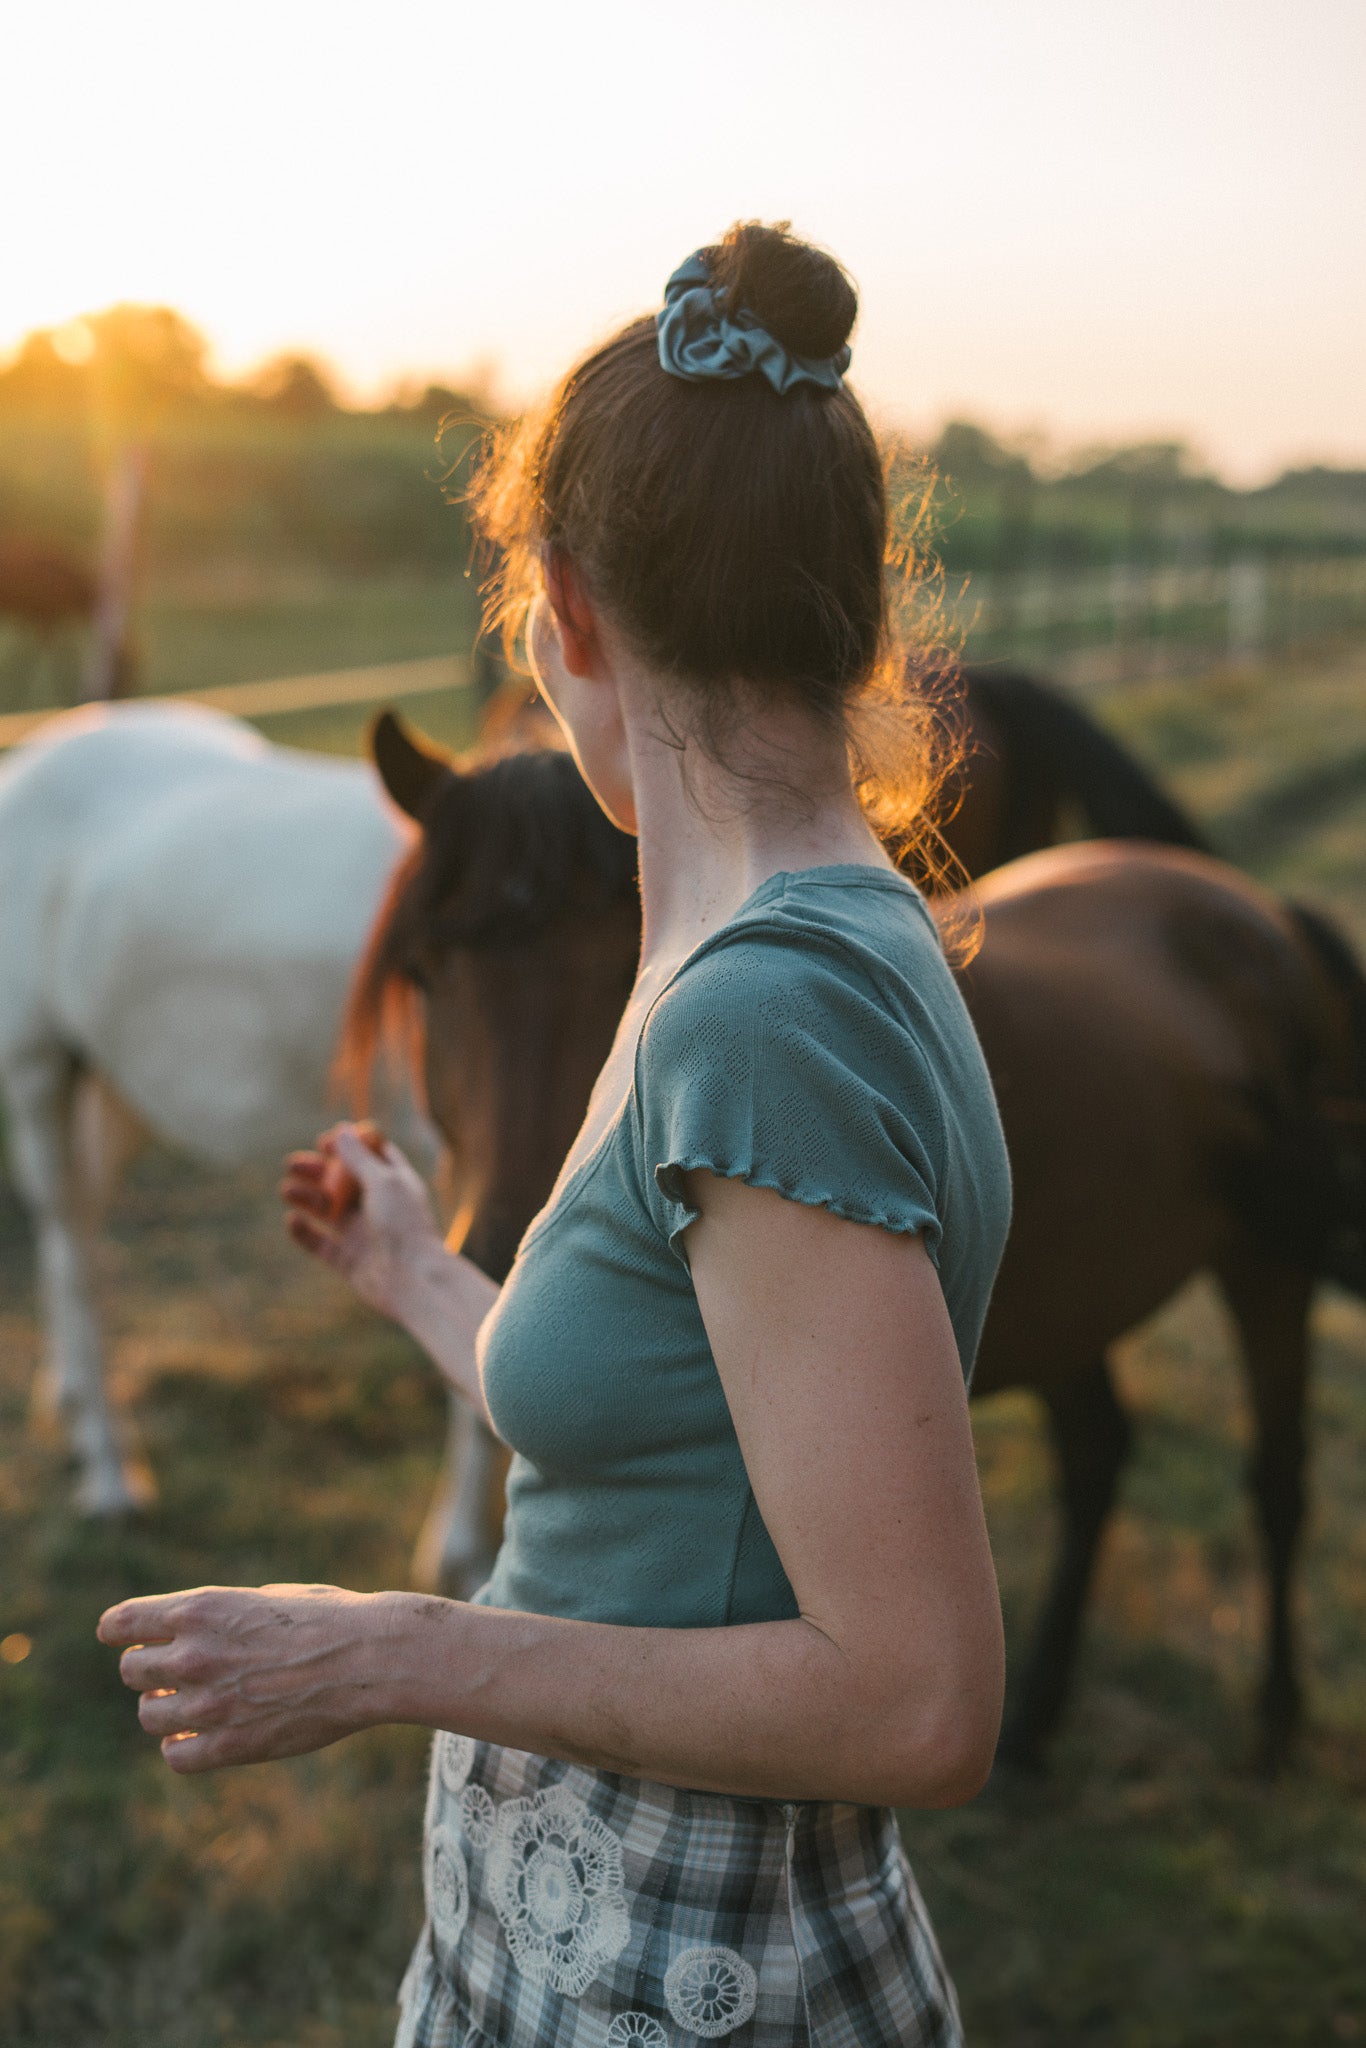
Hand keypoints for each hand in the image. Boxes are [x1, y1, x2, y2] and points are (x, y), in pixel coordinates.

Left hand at [97, 1583, 397, 1770]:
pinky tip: (202, 1737)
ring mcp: (209, 1703)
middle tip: (174, 1674)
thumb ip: (220, 1616)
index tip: (122, 1638)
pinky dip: (183, 1748)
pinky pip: (176, 1756)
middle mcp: (194, 1655)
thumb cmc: (329, 1618)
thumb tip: (189, 1634)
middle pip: (131, 1671)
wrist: (370, 1658)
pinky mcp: (230, 1745)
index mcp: (202, 1609)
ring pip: (149, 1716)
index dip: (118, 1632)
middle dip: (149, 1671)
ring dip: (164, 1710)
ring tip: (192, 1706)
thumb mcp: (265, 1597)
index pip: (121, 1623)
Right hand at [281, 1124, 445, 1324]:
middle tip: (292, 1163)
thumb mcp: (383, 1182)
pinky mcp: (349, 1261)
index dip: (348, 1147)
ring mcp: (363, 1235)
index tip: (324, 1141)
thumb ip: (360, 1159)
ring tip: (286, 1189)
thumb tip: (341, 1131)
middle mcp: (379, 1208)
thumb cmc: (404, 1225)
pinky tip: (292, 1220)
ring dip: (306, 1198)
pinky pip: (321, 1244)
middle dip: (317, 1172)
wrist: (413, 1279)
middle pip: (342, 1184)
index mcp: (395, 1185)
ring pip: (328, 1211)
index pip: (370, 1158)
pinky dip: (305, 1233)